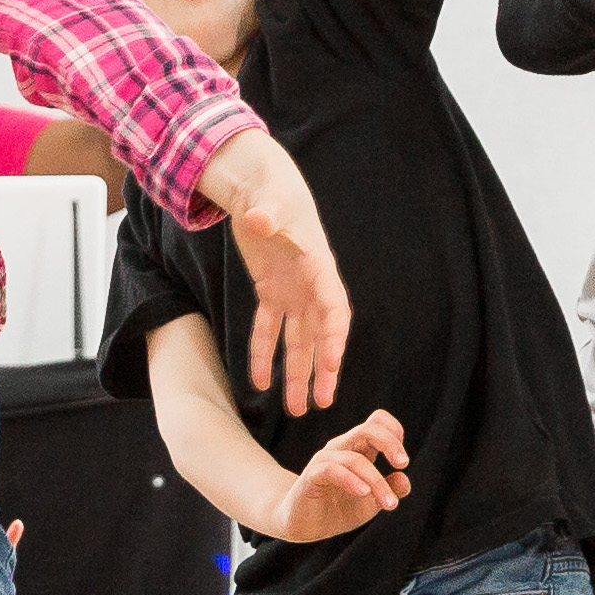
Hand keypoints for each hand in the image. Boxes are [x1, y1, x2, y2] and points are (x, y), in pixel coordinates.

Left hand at [198, 128, 352, 417]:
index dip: (334, 339)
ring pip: (298, 340)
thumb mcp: (270, 201)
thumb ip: (268, 213)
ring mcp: (292, 290)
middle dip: (322, 370)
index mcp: (318, 266)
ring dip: (297, 373)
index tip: (332, 368)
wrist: (261, 184)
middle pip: (320, 335)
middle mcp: (310, 284)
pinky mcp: (271, 291)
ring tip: (297, 410)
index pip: (334, 310)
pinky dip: (264, 354)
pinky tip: (260, 382)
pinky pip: (269, 329)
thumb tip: (261, 220)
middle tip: (323, 404)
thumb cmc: (271, 190)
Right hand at [270, 411, 412, 545]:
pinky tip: (363, 493)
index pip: (377, 422)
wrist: (304, 525)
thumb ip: (390, 490)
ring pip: (355, 459)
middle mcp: (341, 448)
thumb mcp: (371, 503)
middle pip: (367, 429)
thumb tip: (404, 479)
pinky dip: (351, 480)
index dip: (394, 432)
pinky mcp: (311, 476)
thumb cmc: (337, 508)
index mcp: (358, 449)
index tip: (403, 461)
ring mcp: (325, 460)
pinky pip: (331, 470)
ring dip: (377, 481)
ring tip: (390, 504)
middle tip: (404, 464)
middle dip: (390, 443)